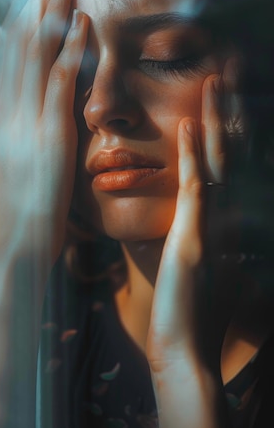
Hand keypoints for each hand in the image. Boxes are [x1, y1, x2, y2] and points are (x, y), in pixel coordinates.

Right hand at [0, 0, 87, 264]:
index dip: (20, 23)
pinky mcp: (49, 132)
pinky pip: (61, 81)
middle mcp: (6, 110)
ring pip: (37, 55)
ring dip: (53, 15)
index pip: (6, 58)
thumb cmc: (22, 204)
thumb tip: (28, 104)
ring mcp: (25, 119)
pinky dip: (71, 48)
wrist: (20, 239)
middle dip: (35, 8)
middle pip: (19, 47)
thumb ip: (20, 127)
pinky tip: (84, 23)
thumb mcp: (13, 158)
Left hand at [146, 71, 240, 427]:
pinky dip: (195, 153)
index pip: (240, 164)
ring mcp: (217, 225)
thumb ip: (214, 237)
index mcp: (236, 222)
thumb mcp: (210, 267)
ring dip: (219, 120)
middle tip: (232, 74)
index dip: (240, 129)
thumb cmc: (196, 313)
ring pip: (222, 161)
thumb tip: (209, 213)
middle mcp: (234, 217)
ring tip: (216, 82)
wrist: (187, 353)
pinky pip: (197, 186)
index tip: (235, 99)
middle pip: (237, 153)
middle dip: (235, 112)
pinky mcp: (196, 237)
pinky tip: (190, 124)